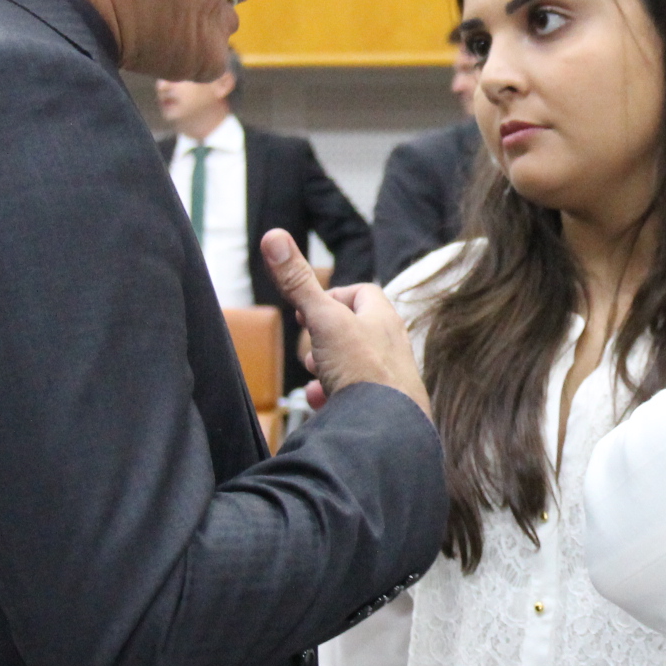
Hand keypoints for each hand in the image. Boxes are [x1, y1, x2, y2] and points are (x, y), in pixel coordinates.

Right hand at [261, 228, 430, 417]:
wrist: (389, 429)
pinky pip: (358, 397)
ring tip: (315, 372)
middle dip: (326, 337)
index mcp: (383, 319)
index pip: (361, 293)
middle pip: (356, 330)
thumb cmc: (363, 371)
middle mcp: (392, 347)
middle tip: (310, 344)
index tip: (306, 308)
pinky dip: (334, 396)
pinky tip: (321, 402)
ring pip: (355, 365)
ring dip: (328, 367)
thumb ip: (298, 282)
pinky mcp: (385, 409)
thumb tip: (273, 236)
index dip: (331, 296)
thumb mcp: (324, 320)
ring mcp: (391, 379)